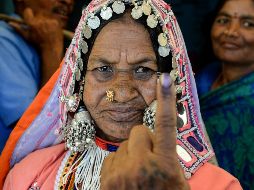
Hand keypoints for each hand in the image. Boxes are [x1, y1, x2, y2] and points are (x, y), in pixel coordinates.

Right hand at [9, 8, 63, 84]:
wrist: (51, 50)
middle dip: (38, 21)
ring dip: (46, 23)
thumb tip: (11, 23)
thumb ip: (19, 29)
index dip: (29, 15)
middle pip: (37, 16)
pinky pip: (52, 21)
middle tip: (41, 31)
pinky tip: (52, 32)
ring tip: (47, 32)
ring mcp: (48, 22)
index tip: (31, 20)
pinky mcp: (55, 23)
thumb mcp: (27, 37)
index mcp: (32, 24)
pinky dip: (52, 25)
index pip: (28, 11)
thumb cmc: (38, 45)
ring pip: (45, 18)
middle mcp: (40, 21)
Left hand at [100, 73, 189, 189]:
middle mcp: (142, 166)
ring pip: (124, 145)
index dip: (166, 100)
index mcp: (165, 165)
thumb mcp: (176, 179)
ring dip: (131, 155)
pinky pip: (112, 157)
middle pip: (138, 132)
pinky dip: (119, 164)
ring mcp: (120, 174)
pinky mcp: (106, 180)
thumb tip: (155, 136)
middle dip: (144, 142)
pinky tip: (125, 180)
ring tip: (137, 175)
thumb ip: (167, 156)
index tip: (164, 78)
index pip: (166, 125)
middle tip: (150, 160)